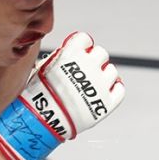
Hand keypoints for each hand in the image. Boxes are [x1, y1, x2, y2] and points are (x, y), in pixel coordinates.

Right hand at [0, 31, 124, 159]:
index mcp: (72, 54)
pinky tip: (106, 92)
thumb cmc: (39, 96)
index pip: (85, 39)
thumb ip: (60, 57)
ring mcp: (100, 85)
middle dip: (94, 60)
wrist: (42, 120)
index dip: (83, 45)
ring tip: (93, 85)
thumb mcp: (44, 68)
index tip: (81, 50)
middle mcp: (89, 66)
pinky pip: (119, 90)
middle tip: (86, 70)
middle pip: (101, 54)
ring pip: (111, 71)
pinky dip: (115, 89)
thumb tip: (68, 51)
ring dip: (104, 75)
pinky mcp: (106, 103)